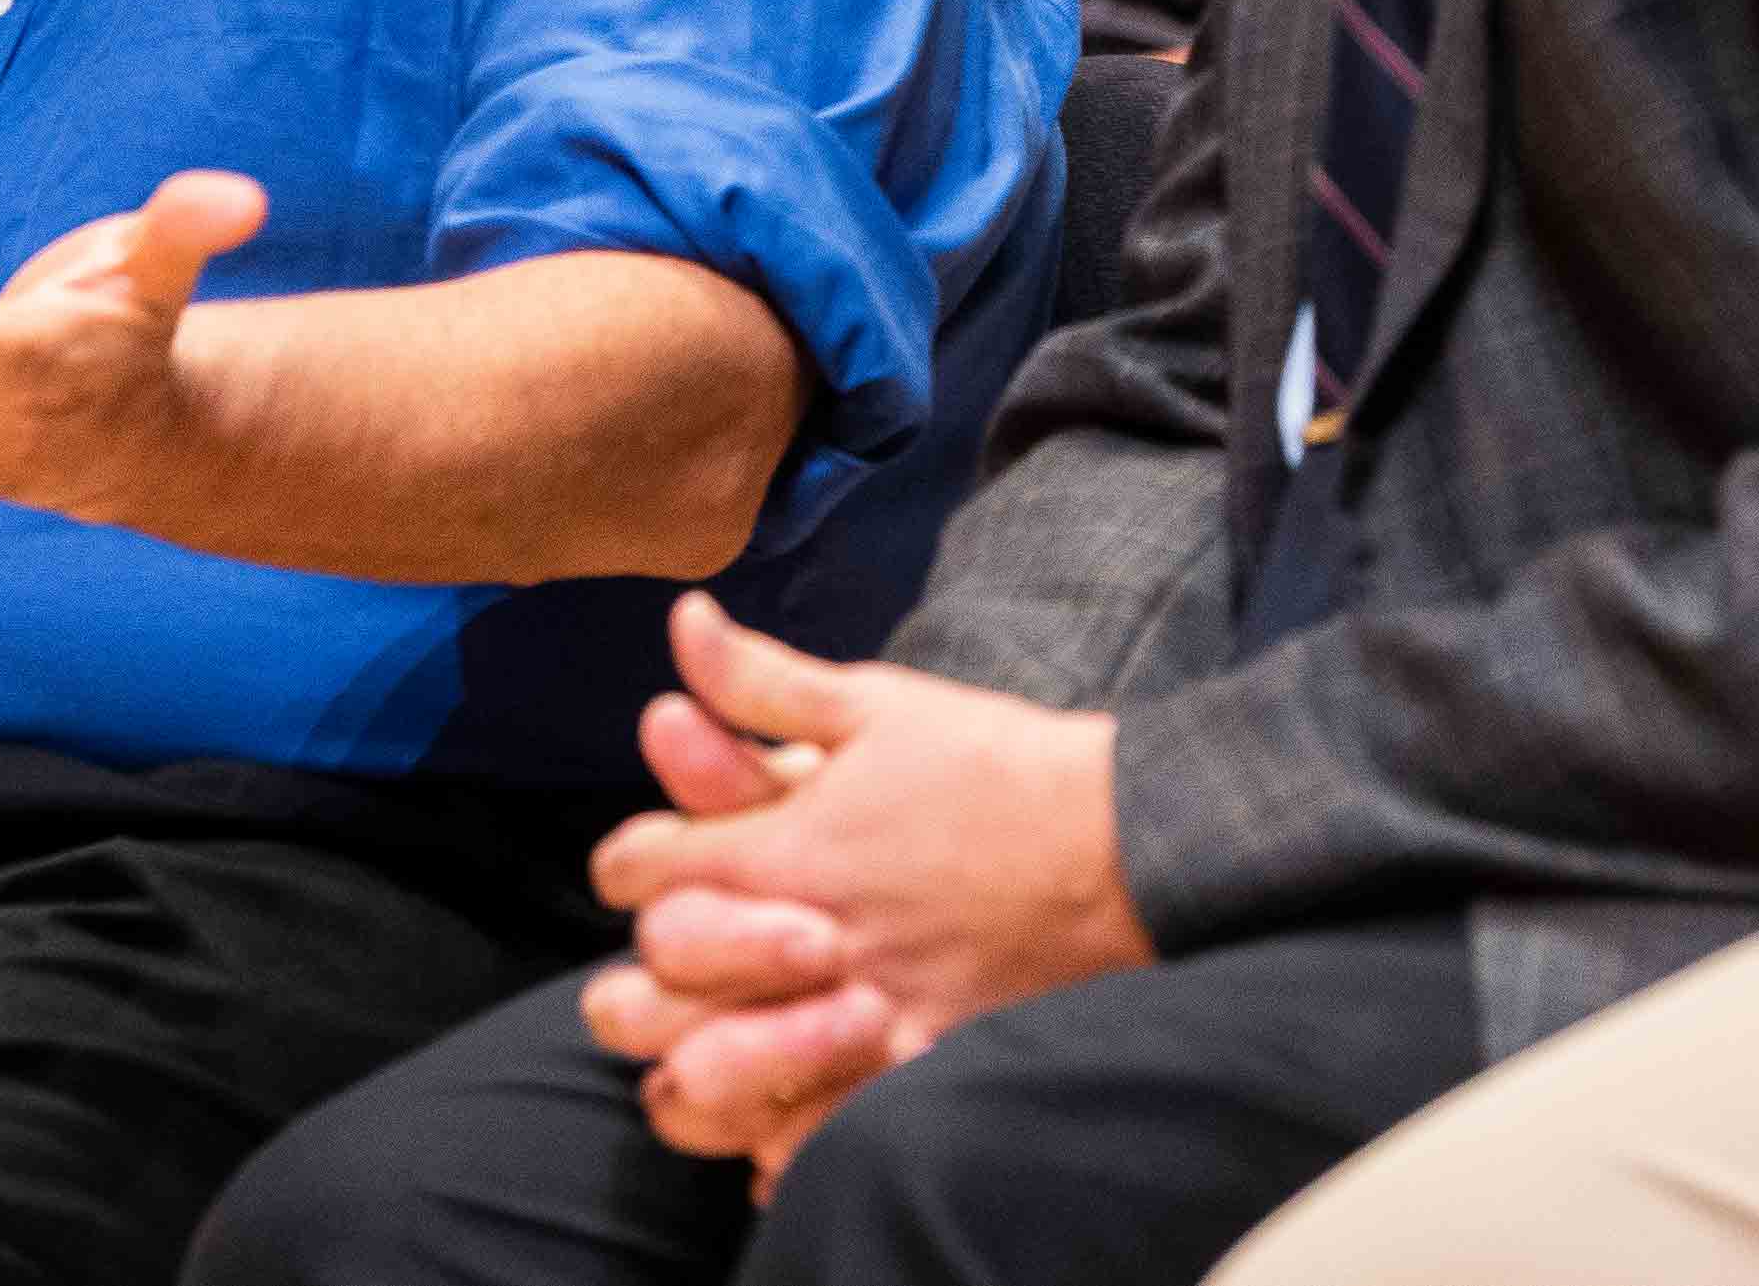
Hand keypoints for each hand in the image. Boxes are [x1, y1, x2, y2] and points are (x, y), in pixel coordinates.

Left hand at [577, 594, 1148, 1193]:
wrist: (1129, 844)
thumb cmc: (995, 766)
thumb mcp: (873, 703)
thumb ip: (761, 680)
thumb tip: (683, 620)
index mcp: (783, 847)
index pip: (638, 874)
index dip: (630, 866)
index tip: (652, 864)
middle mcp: (808, 940)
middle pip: (657, 986)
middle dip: (642, 979)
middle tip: (669, 970)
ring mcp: (863, 1013)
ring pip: (717, 1078)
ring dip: (695, 1066)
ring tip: (702, 1052)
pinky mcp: (921, 1068)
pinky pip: (815, 1136)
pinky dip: (782, 1137)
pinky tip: (778, 1119)